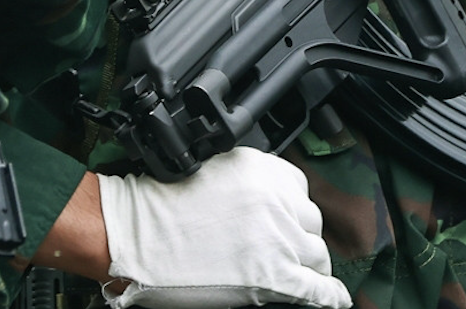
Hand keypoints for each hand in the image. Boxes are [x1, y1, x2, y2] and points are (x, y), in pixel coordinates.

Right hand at [99, 147, 350, 308]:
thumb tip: (267, 207)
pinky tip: (332, 298)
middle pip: (309, 223)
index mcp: (263, 170)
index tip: (285, 222)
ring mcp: (278, 238)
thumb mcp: (212, 171)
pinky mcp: (274, 275)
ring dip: (306, 263)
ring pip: (316, 253)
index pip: (299, 191)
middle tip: (281, 251)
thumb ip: (248, 185)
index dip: (291, 212)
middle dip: (298, 237)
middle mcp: (277, 200)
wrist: (133, 232)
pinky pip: (317, 288)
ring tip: (296, 275)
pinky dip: (328, 295)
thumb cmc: (159, 202)